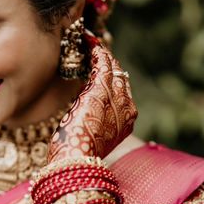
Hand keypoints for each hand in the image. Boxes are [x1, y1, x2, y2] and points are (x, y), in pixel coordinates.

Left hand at [48, 35, 136, 161]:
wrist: (76, 160)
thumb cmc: (77, 155)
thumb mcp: (90, 137)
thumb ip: (93, 123)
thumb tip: (84, 112)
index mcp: (126, 122)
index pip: (121, 93)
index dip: (111, 79)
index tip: (100, 70)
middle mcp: (127, 108)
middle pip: (120, 78)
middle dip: (108, 63)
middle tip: (95, 51)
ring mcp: (117, 98)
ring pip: (113, 68)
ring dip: (102, 54)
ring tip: (91, 43)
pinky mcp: (101, 90)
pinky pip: (103, 64)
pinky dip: (97, 51)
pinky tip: (90, 43)